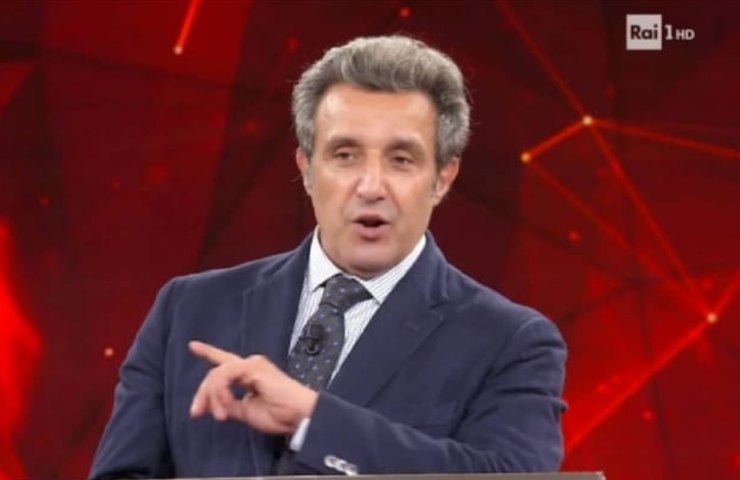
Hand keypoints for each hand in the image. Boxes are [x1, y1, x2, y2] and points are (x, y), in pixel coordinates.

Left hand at [188, 341, 317, 433]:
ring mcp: (251, 364)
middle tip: (196, 413)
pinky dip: (221, 393)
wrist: (298, 415)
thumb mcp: (246, 412)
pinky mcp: (252, 367)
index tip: (192, 345)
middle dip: (203, 394)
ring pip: (217, 375)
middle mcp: (249, 365)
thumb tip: (214, 406)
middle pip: (215, 373)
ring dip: (213, 397)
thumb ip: (229, 405)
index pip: (224, 362)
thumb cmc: (279, 415)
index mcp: (249, 374)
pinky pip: (225, 376)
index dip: (208, 353)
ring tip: (220, 416)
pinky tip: (225, 407)